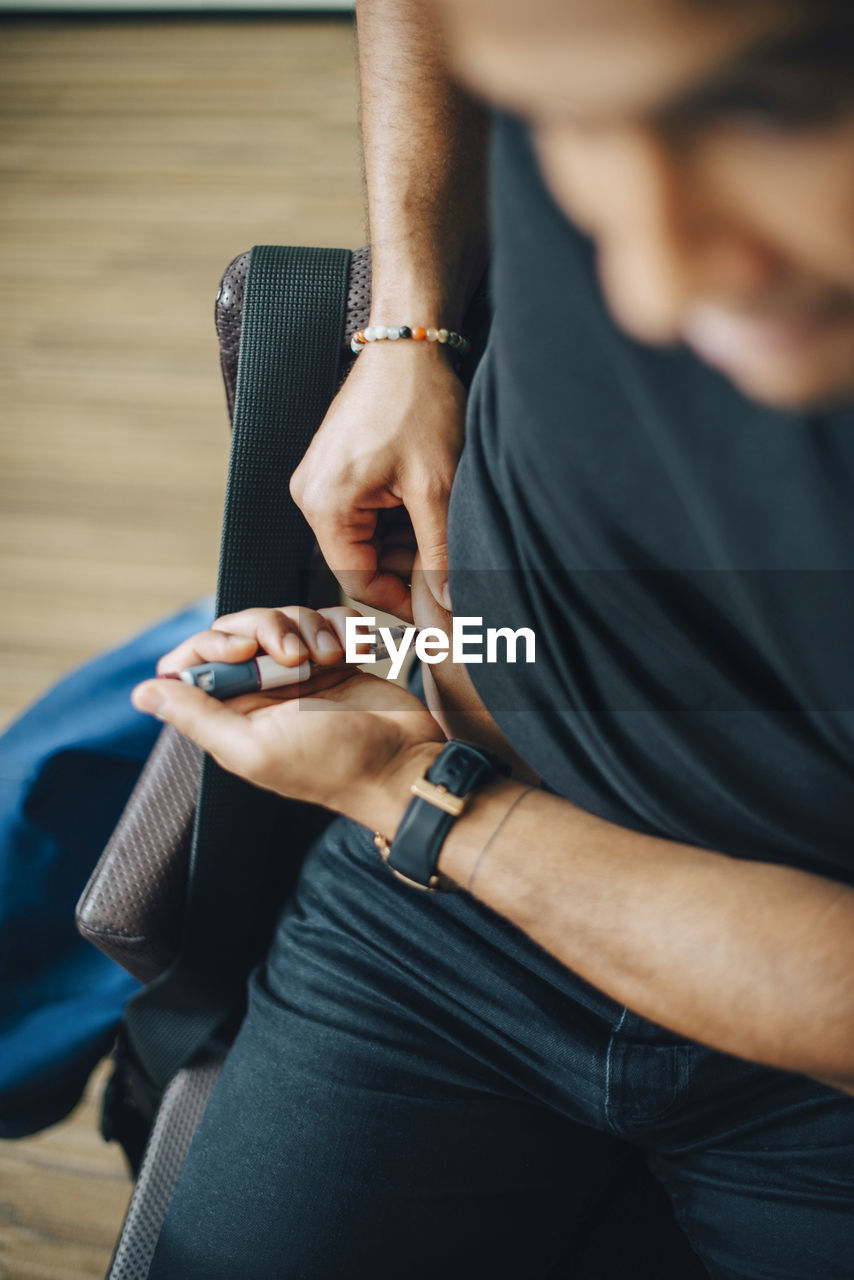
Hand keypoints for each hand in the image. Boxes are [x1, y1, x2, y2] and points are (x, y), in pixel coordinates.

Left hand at [131, 605, 444, 835]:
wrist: (404, 762)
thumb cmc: (335, 765)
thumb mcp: (255, 749)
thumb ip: (198, 718)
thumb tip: (141, 693)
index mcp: (234, 712)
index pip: (198, 658)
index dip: (216, 642)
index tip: (246, 648)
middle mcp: (263, 690)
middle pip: (242, 627)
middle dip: (269, 628)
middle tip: (297, 657)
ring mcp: (302, 672)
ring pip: (286, 617)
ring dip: (310, 628)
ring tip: (333, 658)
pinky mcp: (339, 658)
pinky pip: (327, 618)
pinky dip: (340, 624)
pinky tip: (354, 649)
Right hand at [290, 341, 465, 620]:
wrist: (410, 344)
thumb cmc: (417, 402)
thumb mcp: (436, 487)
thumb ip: (441, 554)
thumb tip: (449, 607)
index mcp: (324, 505)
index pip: (358, 582)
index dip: (403, 603)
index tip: (442, 613)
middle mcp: (313, 497)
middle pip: (364, 562)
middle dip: (412, 570)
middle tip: (458, 575)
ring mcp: (324, 483)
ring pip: (373, 541)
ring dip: (412, 544)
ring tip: (450, 529)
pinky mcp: (341, 472)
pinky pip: (372, 516)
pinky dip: (405, 521)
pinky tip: (434, 508)